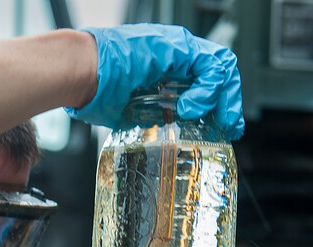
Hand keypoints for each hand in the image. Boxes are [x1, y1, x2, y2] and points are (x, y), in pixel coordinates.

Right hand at [66, 23, 243, 139]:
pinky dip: (207, 90)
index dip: (219, 103)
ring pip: (221, 66)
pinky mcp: (178, 47)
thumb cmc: (96, 90)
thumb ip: (151, 116)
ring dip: (222, 97)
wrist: (82, 74)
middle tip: (230, 127)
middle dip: (229, 102)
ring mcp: (178, 48)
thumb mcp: (133, 110)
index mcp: (166, 68)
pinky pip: (209, 66)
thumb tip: (158, 132)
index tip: (223, 126)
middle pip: (220, 72)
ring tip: (209, 118)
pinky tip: (192, 107)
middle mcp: (176, 55)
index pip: (206, 80)